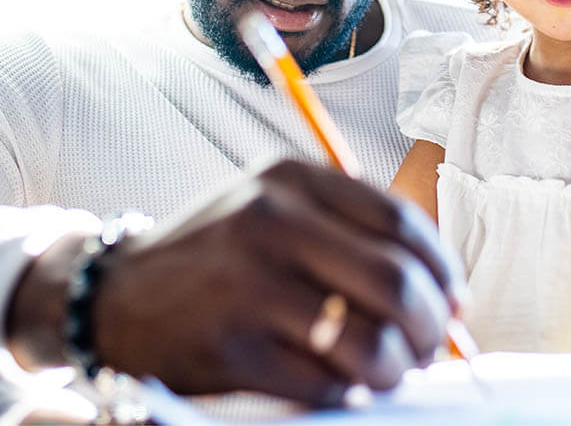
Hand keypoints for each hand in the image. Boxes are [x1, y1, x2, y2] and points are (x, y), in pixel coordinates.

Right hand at [8, 160, 463, 405]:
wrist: (117, 295)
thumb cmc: (218, 252)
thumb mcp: (274, 207)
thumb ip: (349, 231)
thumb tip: (442, 288)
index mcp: (291, 178)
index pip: (400, 220)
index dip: (442, 266)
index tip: (453, 297)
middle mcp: (272, 221)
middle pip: (395, 281)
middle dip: (432, 325)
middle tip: (433, 347)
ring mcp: (249, 285)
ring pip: (369, 340)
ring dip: (398, 368)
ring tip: (393, 371)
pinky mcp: (233, 347)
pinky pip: (325, 383)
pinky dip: (349, 391)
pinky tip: (343, 383)